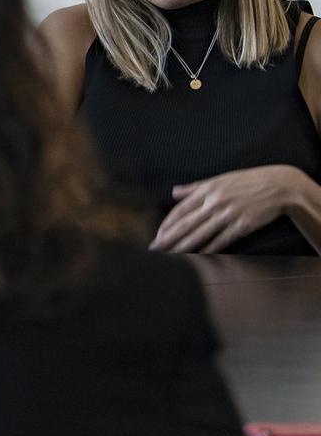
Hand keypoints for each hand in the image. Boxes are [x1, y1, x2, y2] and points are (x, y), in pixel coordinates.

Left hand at [153, 165, 310, 252]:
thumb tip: (174, 191)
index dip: (166, 225)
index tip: (157, 236)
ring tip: (170, 256)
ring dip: (183, 247)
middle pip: (186, 224)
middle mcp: (215, 202)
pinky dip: (209, 249)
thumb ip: (195, 187)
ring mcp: (229, 214)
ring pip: (201, 234)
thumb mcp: (221, 178)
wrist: (281, 185)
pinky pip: (221, 240)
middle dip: (168, 239)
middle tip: (154, 250)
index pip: (180, 210)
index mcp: (208, 190)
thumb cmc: (250, 181)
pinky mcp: (243, 225)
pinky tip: (198, 257)